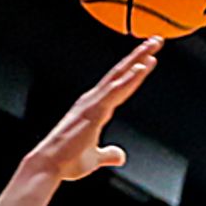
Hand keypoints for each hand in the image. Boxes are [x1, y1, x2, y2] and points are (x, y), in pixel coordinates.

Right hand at [25, 43, 161, 183]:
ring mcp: (93, 103)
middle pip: (120, 73)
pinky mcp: (94, 110)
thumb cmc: (67, 161)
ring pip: (120, 76)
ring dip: (138, 58)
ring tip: (153, 45)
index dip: (134, 71)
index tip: (147, 59)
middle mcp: (93, 100)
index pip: (118, 85)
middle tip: (155, 41)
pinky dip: (129, 78)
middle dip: (139, 55)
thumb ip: (108, 155)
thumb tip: (121, 156)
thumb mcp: (95, 159)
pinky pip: (115, 91)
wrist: (49, 165)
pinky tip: (141, 66)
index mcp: (93, 108)